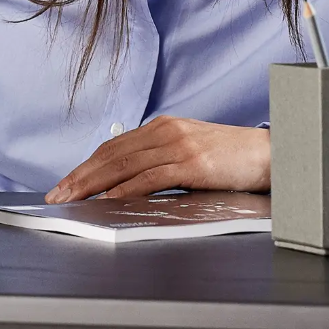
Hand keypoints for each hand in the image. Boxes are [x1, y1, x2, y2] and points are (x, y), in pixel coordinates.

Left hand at [45, 116, 269, 203]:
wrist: (272, 154)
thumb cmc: (233, 159)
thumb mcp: (191, 153)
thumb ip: (162, 161)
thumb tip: (128, 184)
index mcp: (163, 127)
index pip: (113, 146)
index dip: (85, 166)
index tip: (66, 183)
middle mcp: (166, 131)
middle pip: (111, 154)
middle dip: (80, 176)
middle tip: (57, 194)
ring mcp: (179, 145)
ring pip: (124, 165)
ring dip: (93, 185)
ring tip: (73, 200)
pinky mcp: (192, 163)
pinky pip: (150, 178)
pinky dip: (125, 190)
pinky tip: (108, 201)